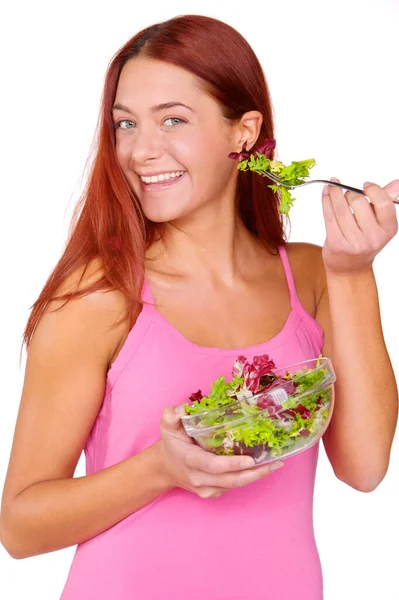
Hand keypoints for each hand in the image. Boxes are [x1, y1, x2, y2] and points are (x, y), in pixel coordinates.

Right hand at [158, 405, 282, 498]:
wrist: (165, 468)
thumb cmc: (171, 443)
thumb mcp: (167, 425)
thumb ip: (172, 414)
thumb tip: (182, 409)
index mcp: (190, 460)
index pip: (213, 465)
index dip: (232, 464)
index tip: (251, 460)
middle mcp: (198, 478)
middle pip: (230, 480)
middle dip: (254, 473)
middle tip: (275, 462)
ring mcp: (205, 488)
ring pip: (234, 485)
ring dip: (256, 476)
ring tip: (275, 464)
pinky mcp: (211, 493)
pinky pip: (232, 486)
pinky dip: (248, 478)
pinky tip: (262, 468)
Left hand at [321, 178, 398, 274]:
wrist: (350, 268)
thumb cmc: (364, 241)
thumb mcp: (379, 224)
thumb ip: (385, 202)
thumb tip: (397, 183)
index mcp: (388, 229)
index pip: (384, 203)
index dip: (374, 190)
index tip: (365, 185)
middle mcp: (373, 238)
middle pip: (359, 203)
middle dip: (349, 193)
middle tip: (345, 191)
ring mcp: (355, 243)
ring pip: (341, 209)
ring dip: (334, 193)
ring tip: (332, 187)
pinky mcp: (337, 245)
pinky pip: (329, 217)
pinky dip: (326, 202)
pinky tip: (326, 194)